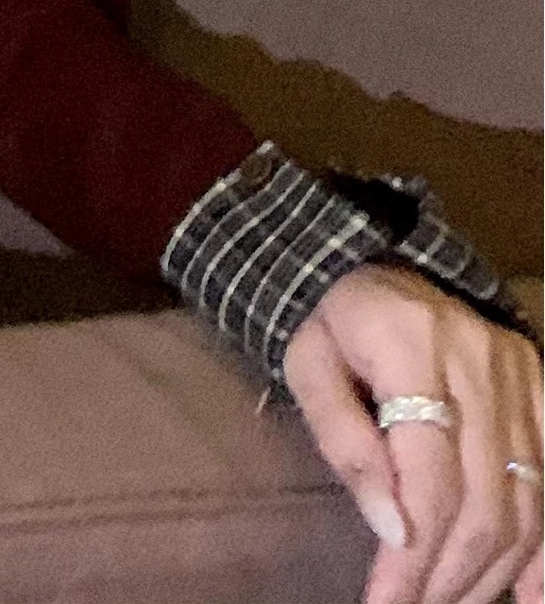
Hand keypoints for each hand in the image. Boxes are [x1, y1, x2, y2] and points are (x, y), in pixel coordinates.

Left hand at [285, 264, 541, 603]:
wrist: (374, 261)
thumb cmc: (332, 323)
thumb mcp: (308, 367)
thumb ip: (345, 443)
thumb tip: (390, 530)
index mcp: (411, 342)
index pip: (427, 473)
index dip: (413, 551)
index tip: (386, 602)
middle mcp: (479, 357)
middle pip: (482, 498)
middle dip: (448, 574)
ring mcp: (520, 373)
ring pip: (524, 501)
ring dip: (490, 572)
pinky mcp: (540, 386)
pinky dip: (544, 548)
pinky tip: (530, 596)